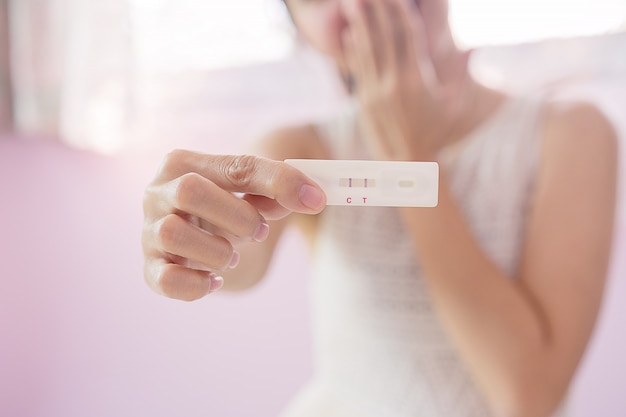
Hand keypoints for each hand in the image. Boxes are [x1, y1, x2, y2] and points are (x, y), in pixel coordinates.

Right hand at [142, 151, 325, 300]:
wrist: (198, 238)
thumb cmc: (226, 208)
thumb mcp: (251, 193)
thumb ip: (276, 190)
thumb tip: (312, 198)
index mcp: (184, 163)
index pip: (236, 166)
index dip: (279, 183)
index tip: (314, 200)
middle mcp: (158, 192)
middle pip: (191, 191)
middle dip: (238, 216)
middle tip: (258, 232)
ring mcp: (149, 231)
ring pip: (174, 233)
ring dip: (217, 250)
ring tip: (231, 255)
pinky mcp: (150, 267)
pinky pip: (166, 279)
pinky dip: (197, 284)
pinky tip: (215, 280)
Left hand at [342, 0, 468, 159]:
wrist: (409, 161)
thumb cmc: (437, 131)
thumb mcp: (455, 105)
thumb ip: (461, 74)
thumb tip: (473, 46)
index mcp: (418, 81)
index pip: (408, 38)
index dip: (401, 13)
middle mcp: (394, 84)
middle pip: (384, 38)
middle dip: (377, 11)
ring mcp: (376, 93)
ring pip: (366, 52)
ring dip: (359, 24)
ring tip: (352, 3)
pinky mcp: (364, 102)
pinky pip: (358, 71)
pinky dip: (353, 51)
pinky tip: (349, 34)